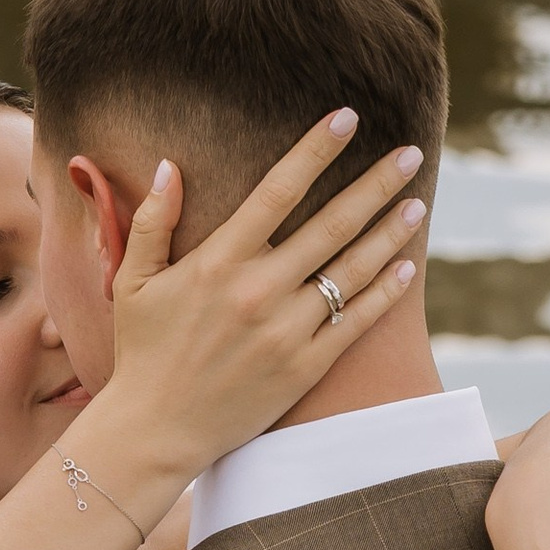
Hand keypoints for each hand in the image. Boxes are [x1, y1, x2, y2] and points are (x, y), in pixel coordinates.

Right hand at [92, 116, 427, 498]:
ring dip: (390, 234)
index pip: (278, 190)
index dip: (316, 150)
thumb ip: (151, 222)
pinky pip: (356, 322)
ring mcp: (287, 330)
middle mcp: (258, 290)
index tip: (347, 118)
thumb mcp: (132, 281)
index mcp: (218, 261)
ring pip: (352, 270)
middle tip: (409, 154)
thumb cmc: (142, 352)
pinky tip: (407, 267)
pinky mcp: (305, 367)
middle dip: (375, 184)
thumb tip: (170, 165)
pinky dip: (385, 292)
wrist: (155, 431)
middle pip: (332, 224)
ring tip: (417, 204)